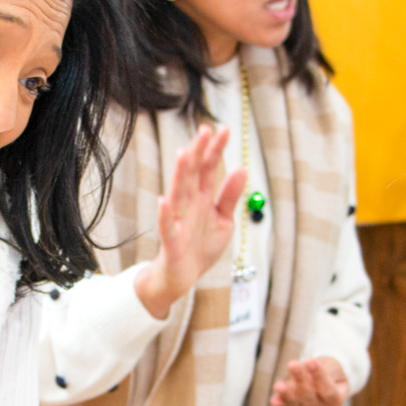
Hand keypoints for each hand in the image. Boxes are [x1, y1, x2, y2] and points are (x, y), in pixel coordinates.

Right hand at [134, 126, 246, 319]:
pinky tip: (163, 202)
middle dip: (199, 153)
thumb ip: (230, 196)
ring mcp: (179, 221)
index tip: (224, 129)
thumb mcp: (223, 220)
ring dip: (181, 175)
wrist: (183, 277)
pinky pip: (167, 226)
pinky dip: (165, 215)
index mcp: (203, 198)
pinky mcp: (172, 241)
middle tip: (205, 130)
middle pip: (194, 174)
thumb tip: (241, 168)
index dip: (216, 150)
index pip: (209, 168)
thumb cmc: (200, 246)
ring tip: (184, 154)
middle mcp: (189, 204)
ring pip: (179, 193)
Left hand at [270, 356, 349, 405]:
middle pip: (309, 396)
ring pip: (295, 402)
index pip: (328, 389)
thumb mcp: (332, 369)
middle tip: (293, 364)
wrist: (327, 383)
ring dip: (286, 393)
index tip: (310, 360)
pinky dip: (280, 401)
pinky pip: (286, 405)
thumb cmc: (331, 374)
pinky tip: (274, 400)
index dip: (318, 375)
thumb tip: (305, 368)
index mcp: (336, 400)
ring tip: (279, 385)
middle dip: (300, 380)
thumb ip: (320, 372)